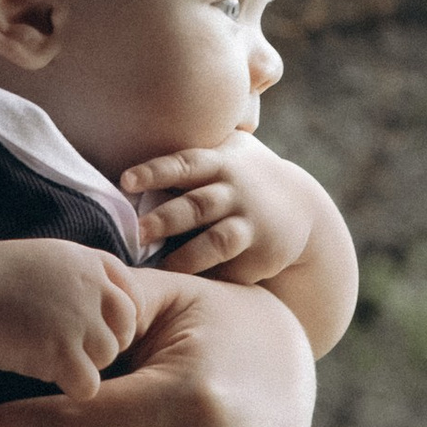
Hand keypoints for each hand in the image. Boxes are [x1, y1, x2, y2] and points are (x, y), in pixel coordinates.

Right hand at [0, 240, 148, 398]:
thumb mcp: (44, 258)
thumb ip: (78, 274)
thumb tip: (99, 296)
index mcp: (88, 261)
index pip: (130, 291)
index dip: (120, 314)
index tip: (104, 327)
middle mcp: (91, 287)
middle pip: (125, 325)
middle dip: (106, 340)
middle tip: (73, 347)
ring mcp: (79, 319)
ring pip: (108, 356)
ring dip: (84, 362)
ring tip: (49, 355)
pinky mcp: (63, 352)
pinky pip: (89, 384)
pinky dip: (72, 387)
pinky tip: (48, 375)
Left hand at [122, 135, 310, 281]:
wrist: (300, 206)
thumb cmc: (242, 173)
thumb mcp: (227, 150)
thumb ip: (188, 151)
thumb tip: (126, 137)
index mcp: (219, 163)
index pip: (184, 164)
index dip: (155, 172)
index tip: (126, 181)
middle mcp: (235, 192)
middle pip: (197, 205)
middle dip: (166, 219)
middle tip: (137, 231)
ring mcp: (250, 224)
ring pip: (217, 240)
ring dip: (188, 256)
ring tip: (162, 268)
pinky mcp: (260, 254)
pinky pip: (234, 269)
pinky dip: (214, 279)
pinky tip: (191, 290)